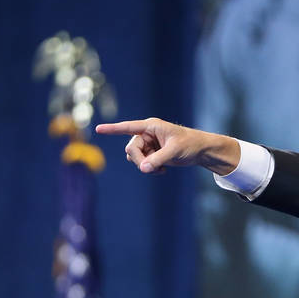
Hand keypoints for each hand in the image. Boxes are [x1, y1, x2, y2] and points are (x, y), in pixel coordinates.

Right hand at [94, 118, 240, 175]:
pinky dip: (149, 169)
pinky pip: (142, 163)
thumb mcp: (174, 152)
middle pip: (131, 149)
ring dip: (144, 166)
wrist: (200, 151)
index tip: (98, 129)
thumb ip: (157, 160)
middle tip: (152, 169)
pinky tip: (162, 171)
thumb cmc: (190, 145)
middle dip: (139, 161)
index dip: (113, 129)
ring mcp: (148, 144)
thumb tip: (143, 169)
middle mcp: (147, 133)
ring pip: (134, 158)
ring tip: (160, 170)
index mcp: (151, 126)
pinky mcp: (152, 153)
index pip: (128, 127)